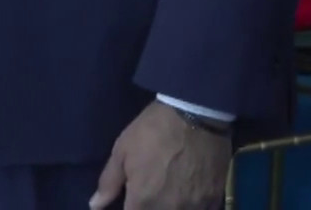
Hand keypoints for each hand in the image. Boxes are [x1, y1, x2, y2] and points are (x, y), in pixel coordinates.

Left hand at [92, 102, 229, 209]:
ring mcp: (196, 204)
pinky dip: (196, 206)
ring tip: (172, 195)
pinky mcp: (215, 195)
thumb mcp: (123, 150)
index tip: (133, 202)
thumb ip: (109, 182)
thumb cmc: (155, 129)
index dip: (132, 209)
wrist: (198, 110)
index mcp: (143, 202)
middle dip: (150, 208)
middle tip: (151, 195)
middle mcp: (170, 209)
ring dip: (174, 208)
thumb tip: (95, 205)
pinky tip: (191, 197)